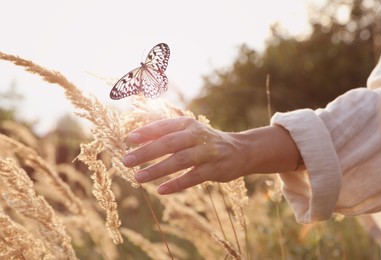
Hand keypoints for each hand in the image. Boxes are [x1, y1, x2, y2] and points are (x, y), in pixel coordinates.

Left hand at [122, 117, 247, 193]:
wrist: (239, 150)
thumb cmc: (205, 141)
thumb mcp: (189, 130)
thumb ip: (166, 132)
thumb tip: (136, 137)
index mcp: (188, 124)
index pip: (164, 126)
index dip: (146, 132)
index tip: (129, 139)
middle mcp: (198, 135)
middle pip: (169, 143)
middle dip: (146, 152)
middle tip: (126, 161)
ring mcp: (207, 152)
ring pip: (179, 160)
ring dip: (157, 170)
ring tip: (138, 177)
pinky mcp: (214, 169)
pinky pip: (193, 178)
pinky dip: (176, 184)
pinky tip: (161, 191)